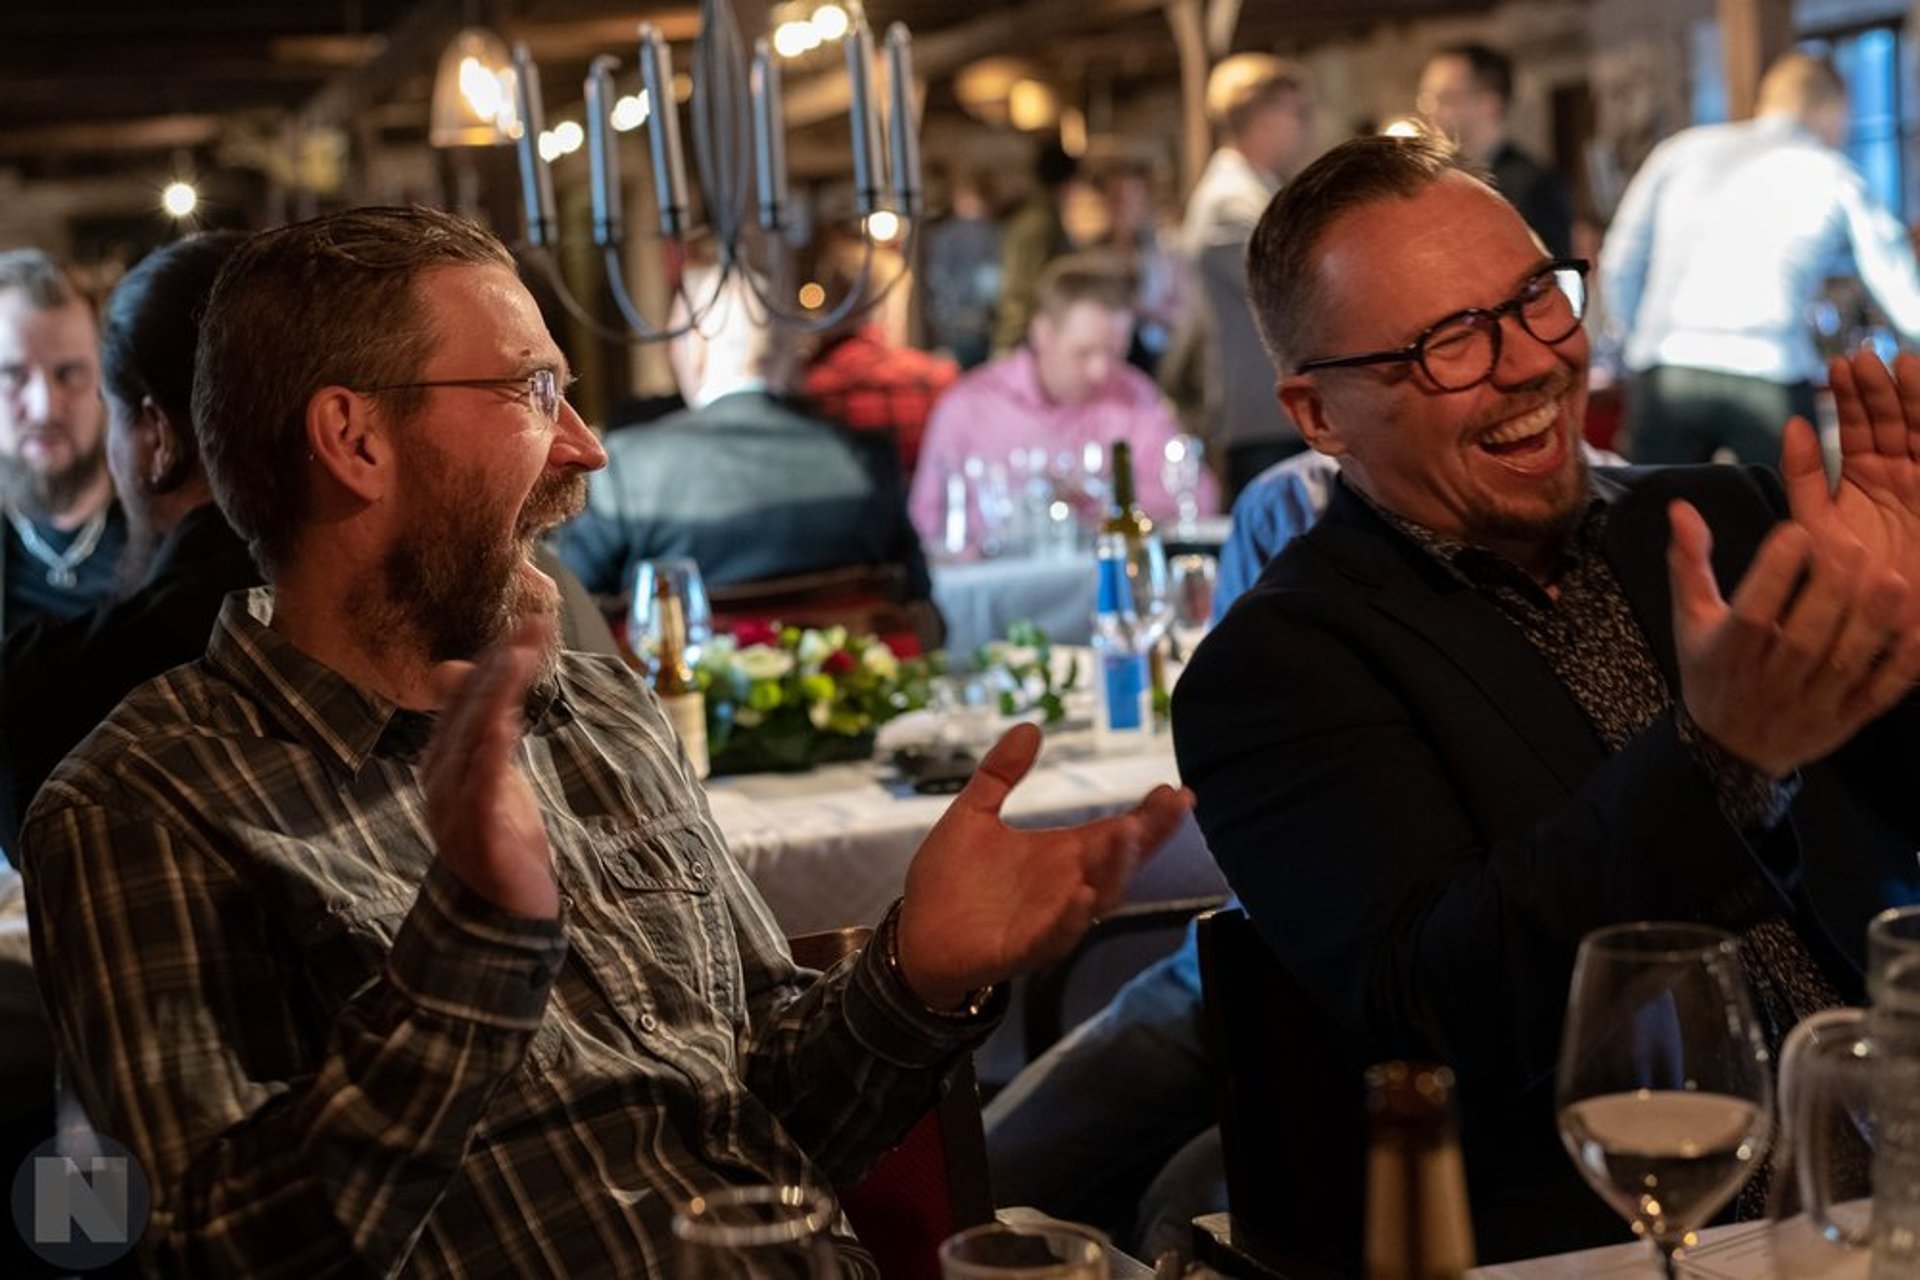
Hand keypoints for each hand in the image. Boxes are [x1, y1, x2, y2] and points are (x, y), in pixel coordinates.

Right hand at [422, 616, 559, 917]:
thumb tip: (459, 672)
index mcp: (446, 762)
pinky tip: (504, 724)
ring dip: (497, 695)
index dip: (495, 659)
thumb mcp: (494, 775)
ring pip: (472, 740)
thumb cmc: (499, 840)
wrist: (500, 916)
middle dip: (500, 666)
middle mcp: (442, 780)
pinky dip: (490, 754)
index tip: (528, 625)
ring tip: (520, 657)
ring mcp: (454, 807)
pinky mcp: (476, 835)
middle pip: (468, 711)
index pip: (466, 699)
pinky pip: (480, 788)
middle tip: (533, 628)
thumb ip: (486, 728)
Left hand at [894, 722, 1192, 1009]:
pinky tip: (1081, 895)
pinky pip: (1054, 934)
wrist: (914, 939)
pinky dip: (1070, 917)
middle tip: (1167, 807)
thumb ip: (1000, 773)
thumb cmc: (950, 881)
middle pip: (1118, 863)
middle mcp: (1066, 886)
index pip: (1115, 832)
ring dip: (1114, 869)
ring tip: (1128, 835)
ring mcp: (1049, 919)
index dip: (1150, 815)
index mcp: (1060, 855)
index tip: (1177, 791)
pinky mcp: (1023, 947)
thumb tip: (1030, 726)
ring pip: (1096, 897)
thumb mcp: (973, 815)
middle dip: (1145, 837)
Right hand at [1667, 499, 1919, 776]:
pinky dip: (1903, 664)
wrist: (1729, 751)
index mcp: (1728, 653)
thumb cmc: (1712, 670)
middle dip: (1831, 590)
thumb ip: (1690, 563)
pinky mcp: (1845, 720)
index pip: (1751, 613)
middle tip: (1853, 545)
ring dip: (1871, 622)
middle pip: (1804, 636)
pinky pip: (1880, 693)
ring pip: (1844, 663)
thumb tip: (1682, 507)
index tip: (1796, 530)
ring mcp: (1810, 704)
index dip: (1774, 573)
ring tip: (1892, 579)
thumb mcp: (1691, 618)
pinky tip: (1919, 629)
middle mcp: (1769, 681)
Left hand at [1781, 351, 1919, 588]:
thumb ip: (1804, 476)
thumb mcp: (1816, 525)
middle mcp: (1897, 478)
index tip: (1835, 368)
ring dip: (1911, 398)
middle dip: (1878, 389)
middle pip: (1890, 421)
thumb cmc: (1842, 585)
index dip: (1848, 398)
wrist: (1880, 629)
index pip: (1855, 429)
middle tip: (1862, 359)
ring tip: (1899, 364)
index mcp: (1861, 480)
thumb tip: (1792, 425)